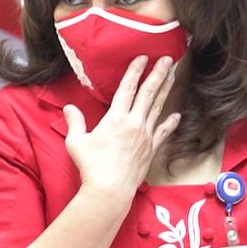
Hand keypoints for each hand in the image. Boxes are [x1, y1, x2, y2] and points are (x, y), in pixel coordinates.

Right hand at [65, 55, 180, 200]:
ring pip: (158, 108)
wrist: (110, 189)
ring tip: (172, 76)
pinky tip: (176, 115)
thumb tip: (69, 107)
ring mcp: (145, 136)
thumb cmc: (91, 166)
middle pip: (148, 93)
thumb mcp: (76, 142)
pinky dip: (170, 122)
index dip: (135, 71)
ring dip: (166, 90)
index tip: (143, 58)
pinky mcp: (150, 149)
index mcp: (115, 118)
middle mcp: (134, 123)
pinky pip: (163, 132)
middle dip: (158, 74)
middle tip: (168, 60)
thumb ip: (75, 122)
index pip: (127, 89)